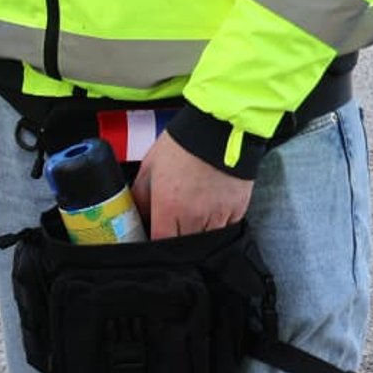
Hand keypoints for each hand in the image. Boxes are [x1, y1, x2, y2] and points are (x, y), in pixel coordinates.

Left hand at [132, 130, 251, 237]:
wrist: (221, 126)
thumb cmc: (183, 143)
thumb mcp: (150, 166)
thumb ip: (140, 195)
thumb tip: (134, 214)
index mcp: (169, 207)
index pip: (160, 242)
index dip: (155, 244)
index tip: (154, 237)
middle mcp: (195, 216)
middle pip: (183, 246)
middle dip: (176, 239)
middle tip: (172, 227)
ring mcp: (219, 215)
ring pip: (206, 241)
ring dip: (197, 235)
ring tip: (191, 219)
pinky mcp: (238, 209)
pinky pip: (225, 229)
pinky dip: (216, 226)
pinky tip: (210, 212)